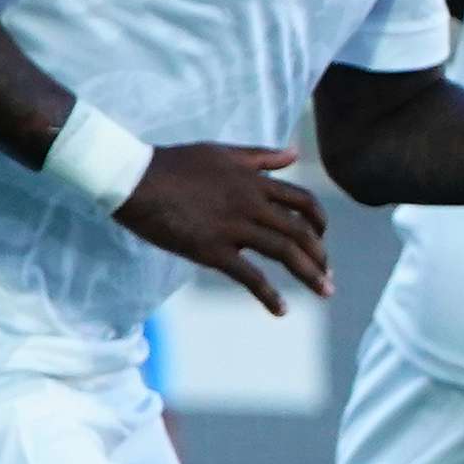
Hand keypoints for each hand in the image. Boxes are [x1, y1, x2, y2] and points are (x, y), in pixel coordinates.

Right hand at [118, 144, 330, 315]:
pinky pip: (249, 277)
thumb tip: (294, 152)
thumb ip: (261, 156)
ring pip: (285, 253)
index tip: (323, 237)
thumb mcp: (223, 152)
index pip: (303, 202)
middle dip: (321, 255)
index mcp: (255, 182)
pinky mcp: (213, 250)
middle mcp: (252, 204)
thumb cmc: (174, 164)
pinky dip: (269, 296)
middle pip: (301, 232)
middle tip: (328, 274)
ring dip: (310, 275)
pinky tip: (280, 311)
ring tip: (324, 292)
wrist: (134, 178)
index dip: (319, 221)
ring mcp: (234, 227)